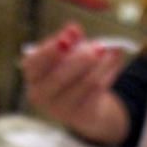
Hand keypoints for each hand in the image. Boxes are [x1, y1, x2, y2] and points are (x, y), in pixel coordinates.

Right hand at [21, 22, 129, 145]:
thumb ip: (70, 41)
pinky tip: (113, 61)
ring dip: (100, 64)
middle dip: (80, 58)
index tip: (68, 36)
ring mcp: (61, 109)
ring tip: (107, 50)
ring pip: (84, 83)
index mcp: (33, 74)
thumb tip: (75, 30)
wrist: (84, 105)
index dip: (51, 49)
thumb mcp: (68, 53)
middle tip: (98, 45)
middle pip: (60, 77)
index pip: (36, 62)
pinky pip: (97, 92)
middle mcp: (42, 95)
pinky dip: (107, 73)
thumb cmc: (71, 72)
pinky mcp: (81, 115)